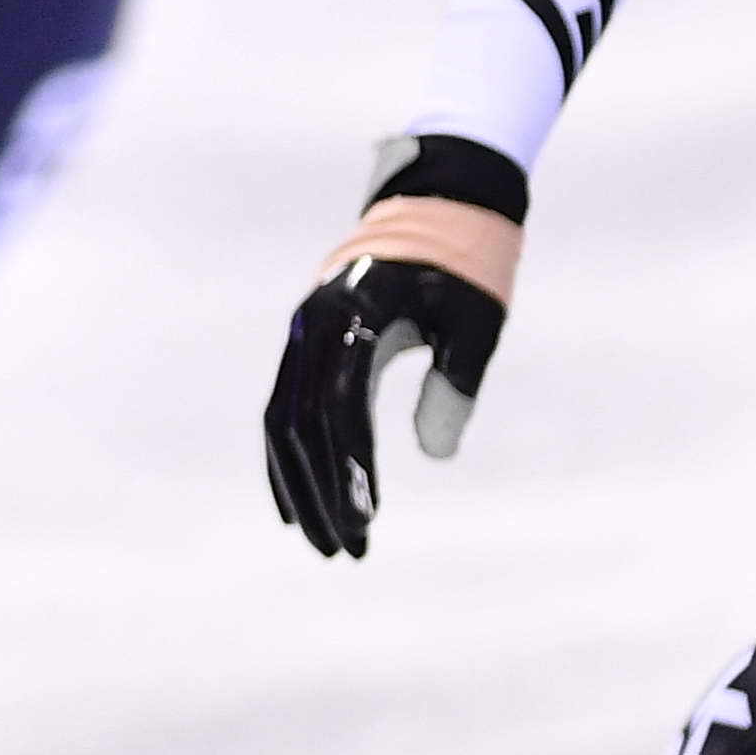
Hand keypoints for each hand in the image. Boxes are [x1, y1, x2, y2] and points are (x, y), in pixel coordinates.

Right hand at [262, 191, 521, 558]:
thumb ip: (453, 386)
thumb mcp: (475, 324)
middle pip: (297, 425)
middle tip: (346, 551)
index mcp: (351, 316)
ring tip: (325, 541)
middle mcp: (311, 327)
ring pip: (280, 423)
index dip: (351, 467)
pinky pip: (282, 410)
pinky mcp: (304, 346)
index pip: (340, 407)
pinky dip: (287, 459)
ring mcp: (300, 336)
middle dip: (318, 492)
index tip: (368, 520)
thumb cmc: (467, 264)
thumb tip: (434, 455)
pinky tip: (299, 501)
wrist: (436, 204)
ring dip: (298, 485)